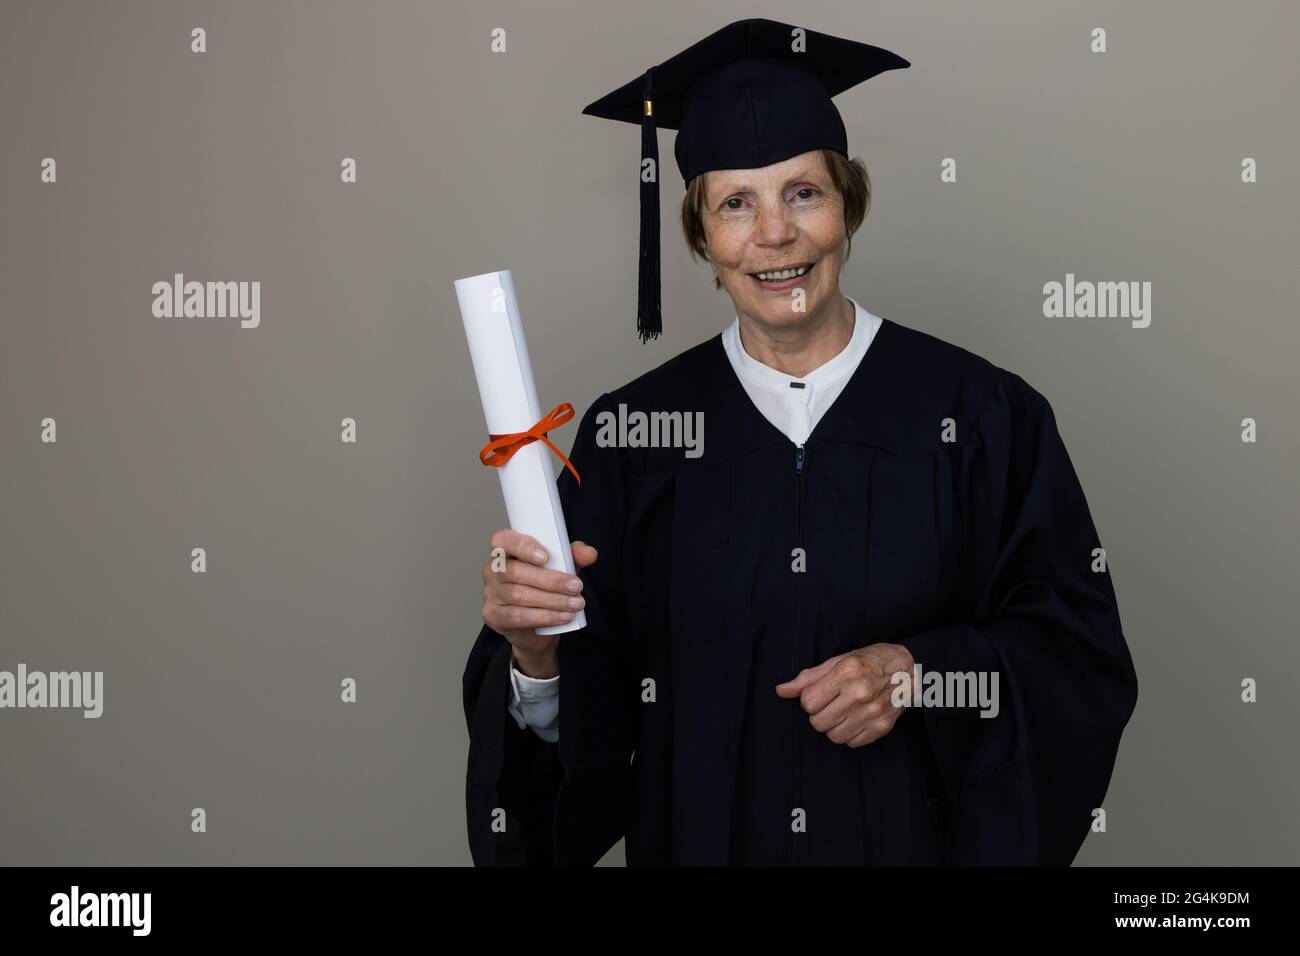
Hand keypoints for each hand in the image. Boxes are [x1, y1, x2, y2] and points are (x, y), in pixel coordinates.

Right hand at [480, 529, 597, 677]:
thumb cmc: (545, 588)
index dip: (522, 546)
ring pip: (518, 595)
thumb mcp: (562, 568)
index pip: (502, 540)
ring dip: (552, 600)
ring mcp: (490, 593)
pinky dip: (543, 616)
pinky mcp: (493, 615)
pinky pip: (517, 616)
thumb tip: (589, 553)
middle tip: (576, 586)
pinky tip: (562, 617)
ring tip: (575, 604)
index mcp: (506, 550)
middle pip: (515, 571)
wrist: (539, 626)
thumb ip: (574, 556)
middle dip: (550, 580)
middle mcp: (493, 570)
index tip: (546, 556)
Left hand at [775, 642, 913, 746]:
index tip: (819, 693)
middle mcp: (860, 693)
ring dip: (833, 726)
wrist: (908, 668)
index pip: (808, 702)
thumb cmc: (869, 661)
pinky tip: (855, 719)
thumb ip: (808, 677)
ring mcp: (873, 712)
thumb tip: (781, 690)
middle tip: (830, 704)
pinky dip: (849, 734)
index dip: (809, 699)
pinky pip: (852, 743)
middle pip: (818, 722)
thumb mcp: (838, 661)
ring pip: (833, 736)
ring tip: (842, 712)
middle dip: (818, 714)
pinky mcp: (883, 727)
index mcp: (846, 672)